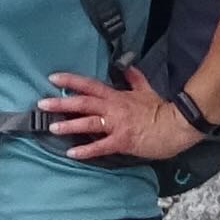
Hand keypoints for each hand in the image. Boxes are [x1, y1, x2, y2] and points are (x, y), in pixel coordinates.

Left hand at [44, 66, 197, 163]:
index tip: (54, 77)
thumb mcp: (146, 89)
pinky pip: (100, 147)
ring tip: (52, 126)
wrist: (176, 125)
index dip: (71, 81)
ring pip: (88, 124)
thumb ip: (134, 78)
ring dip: (69, 125)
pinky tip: (72, 153)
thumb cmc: (161, 109)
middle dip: (61, 103)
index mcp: (117, 96)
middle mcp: (113, 109)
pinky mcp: (122, 141)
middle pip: (83, 103)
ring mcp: (117, 125)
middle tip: (42, 103)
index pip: (89, 85)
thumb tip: (127, 66)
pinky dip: (86, 150)